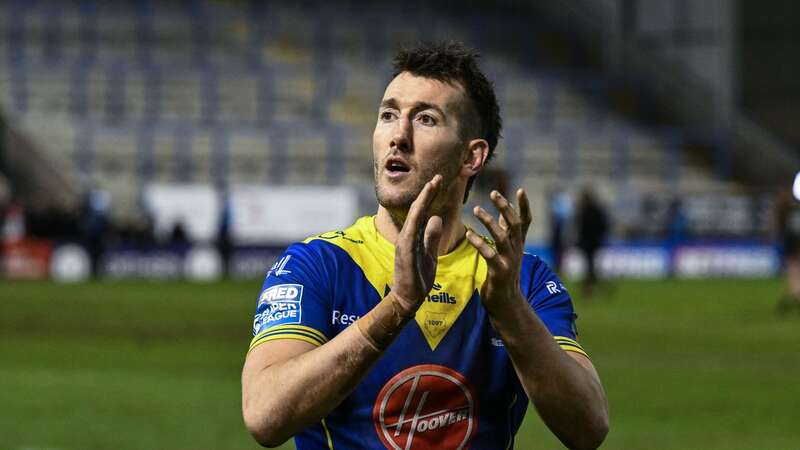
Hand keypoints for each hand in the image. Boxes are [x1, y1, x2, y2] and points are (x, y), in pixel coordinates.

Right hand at [391, 175, 442, 312]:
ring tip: (432, 185)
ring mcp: (404, 243)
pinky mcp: (404, 252)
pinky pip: (411, 232)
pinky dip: (416, 219)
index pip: (423, 211)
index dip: (430, 195)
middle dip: (428, 192)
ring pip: (414, 217)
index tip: (438, 180)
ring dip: (423, 200)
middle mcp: (407, 236)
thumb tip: (437, 217)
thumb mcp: (430, 254)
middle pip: (418, 209)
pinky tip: (422, 207)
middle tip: (438, 176)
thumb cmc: (418, 279)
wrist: (408, 299)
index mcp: (414, 236)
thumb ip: (432, 237)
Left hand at [466, 189, 532, 308]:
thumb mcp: (508, 251)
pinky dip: (479, 243)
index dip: (524, 206)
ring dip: (490, 221)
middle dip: (506, 207)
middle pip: (515, 224)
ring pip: (502, 237)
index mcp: (518, 244)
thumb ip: (507, 232)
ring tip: (476, 209)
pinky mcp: (499, 271)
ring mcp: (509, 261)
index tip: (521, 189)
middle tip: (494, 193)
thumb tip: (506, 212)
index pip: (525, 221)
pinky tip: (469, 234)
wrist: (506, 303)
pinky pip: (489, 254)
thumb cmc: (503, 273)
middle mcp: (516, 250)